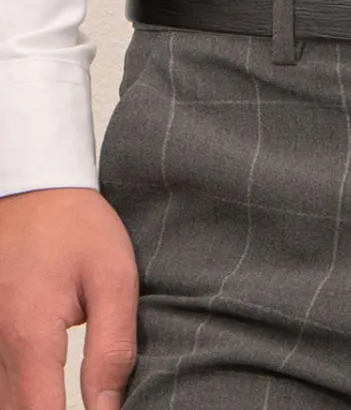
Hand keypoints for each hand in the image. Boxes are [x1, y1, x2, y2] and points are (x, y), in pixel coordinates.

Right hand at [0, 189, 137, 409]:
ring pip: (4, 398)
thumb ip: (112, 347)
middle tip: (97, 408)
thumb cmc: (76, 227)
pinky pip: (1, 377)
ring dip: (34, 404)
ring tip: (76, 397)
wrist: (35, 189)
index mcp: (29, 336)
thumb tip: (108, 409)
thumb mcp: (113, 278)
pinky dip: (22, 390)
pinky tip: (47, 389)